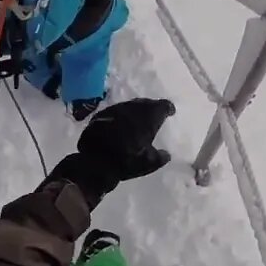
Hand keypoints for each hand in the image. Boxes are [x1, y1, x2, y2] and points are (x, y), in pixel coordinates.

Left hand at [45, 98, 176, 207]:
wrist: (94, 160)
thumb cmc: (127, 160)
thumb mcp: (149, 163)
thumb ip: (160, 157)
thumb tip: (166, 154)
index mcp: (149, 116)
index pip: (162, 106)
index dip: (168, 108)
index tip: (170, 111)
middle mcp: (133, 108)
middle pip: (145, 103)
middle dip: (151, 107)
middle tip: (155, 113)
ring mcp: (115, 109)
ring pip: (129, 106)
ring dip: (135, 111)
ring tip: (138, 118)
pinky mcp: (100, 115)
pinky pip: (115, 112)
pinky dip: (121, 116)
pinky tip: (120, 124)